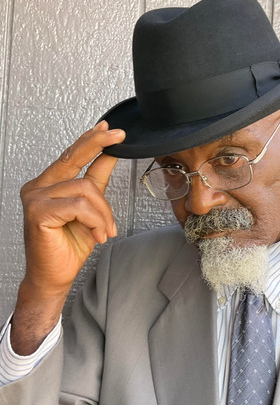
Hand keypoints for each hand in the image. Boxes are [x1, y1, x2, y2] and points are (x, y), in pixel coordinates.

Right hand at [11, 121, 125, 353]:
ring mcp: (36, 198)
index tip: (108, 128)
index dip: (90, 140)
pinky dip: (96, 221)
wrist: (55, 276)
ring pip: (86, 188)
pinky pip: (80, 206)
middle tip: (120, 135)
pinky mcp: (38, 212)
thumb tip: (109, 156)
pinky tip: (97, 235)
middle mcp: (38, 186)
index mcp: (49, 184)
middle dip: (99, 144)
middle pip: (74, 158)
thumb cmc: (70, 245)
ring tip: (105, 231)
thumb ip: (96, 182)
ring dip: (104, 213)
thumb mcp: (90, 209)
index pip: (71, 156)